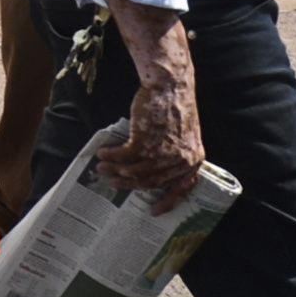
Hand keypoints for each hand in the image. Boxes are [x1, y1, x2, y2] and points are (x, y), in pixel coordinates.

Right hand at [102, 57, 206, 205]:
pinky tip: (102, 152)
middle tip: (112, 182)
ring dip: (115, 169)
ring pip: (134, 170)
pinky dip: (111, 155)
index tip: (153, 211)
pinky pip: (124, 155)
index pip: (182, 189)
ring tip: (102, 167)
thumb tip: (152, 172)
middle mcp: (179, 160)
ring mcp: (162, 152)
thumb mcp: (184, 136)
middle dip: (128, 184)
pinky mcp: (145, 140)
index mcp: (193, 160)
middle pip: (151, 181)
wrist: (170, 85)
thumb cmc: (174, 107)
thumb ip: (174, 155)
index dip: (167, 202)